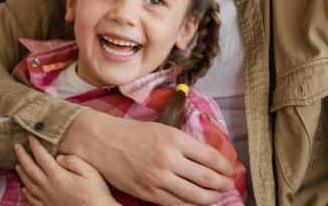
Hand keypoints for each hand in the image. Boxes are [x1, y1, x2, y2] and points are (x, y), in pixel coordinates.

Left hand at [15, 138, 117, 205]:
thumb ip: (72, 161)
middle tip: (17, 146)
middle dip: (22, 156)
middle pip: (29, 169)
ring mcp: (47, 199)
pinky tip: (24, 189)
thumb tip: (59, 157)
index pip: (41, 156)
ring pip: (28, 184)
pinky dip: (26, 193)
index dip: (35, 145)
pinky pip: (32, 200)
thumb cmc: (96, 193)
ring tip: (17, 164)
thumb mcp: (89, 171)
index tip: (30, 137)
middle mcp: (48, 187)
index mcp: (57, 175)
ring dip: (21, 173)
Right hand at [59, 110, 234, 205]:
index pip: (211, 157)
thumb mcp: (161, 129)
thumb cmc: (130, 133)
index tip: (229, 169)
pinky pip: (178, 205)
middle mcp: (168, 159)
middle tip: (227, 184)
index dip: (225, 166)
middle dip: (223, 184)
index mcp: (173, 139)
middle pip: (208, 179)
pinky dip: (192, 205)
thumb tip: (208, 159)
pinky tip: (196, 202)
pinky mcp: (148, 193)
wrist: (99, 141)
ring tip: (216, 195)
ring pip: (197, 197)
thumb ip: (183, 144)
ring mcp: (158, 178)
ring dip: (212, 198)